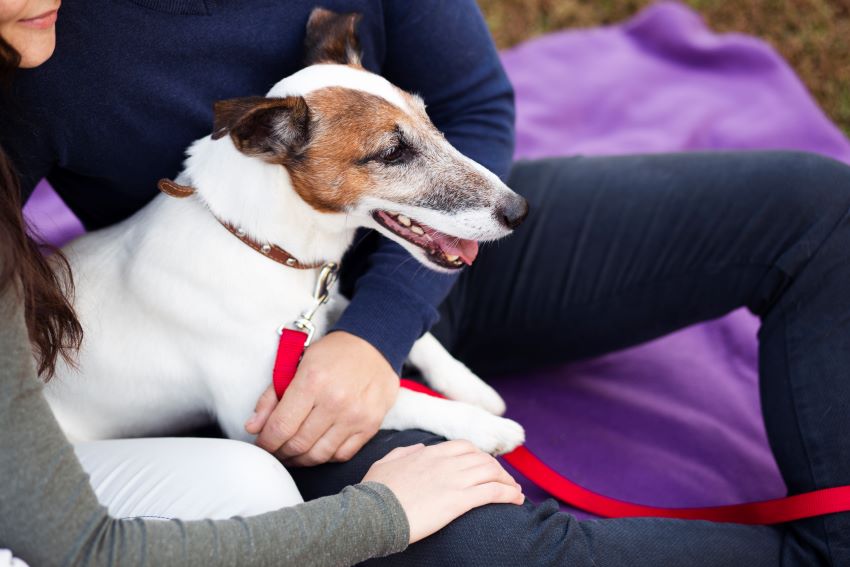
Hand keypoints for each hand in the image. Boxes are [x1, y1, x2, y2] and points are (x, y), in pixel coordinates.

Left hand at [245, 331, 398, 465]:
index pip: (280, 427)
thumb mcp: (296, 364)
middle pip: (298, 444)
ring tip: (292, 454)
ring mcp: (355, 416)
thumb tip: (253, 427)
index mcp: (312, 381)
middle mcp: (335, 401)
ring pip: (319, 455)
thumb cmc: (332, 353)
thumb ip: (272, 396)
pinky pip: (341, 455)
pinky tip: (316, 449)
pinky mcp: (370, 426)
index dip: (266, 443)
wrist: (374, 346)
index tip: (261, 444)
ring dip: (300, 459)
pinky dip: (325, 457)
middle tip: (275, 450)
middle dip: (280, 452)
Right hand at [363, 441, 524, 543]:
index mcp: (430, 453)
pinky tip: (516, 500)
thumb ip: (404, 452)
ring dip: (508, 481)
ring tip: (515, 492)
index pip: (465, 447)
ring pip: (492, 472)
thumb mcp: (386, 462)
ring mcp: (454, 480)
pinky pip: (492, 492)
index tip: (485, 466)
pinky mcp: (459, 500)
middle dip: (498, 469)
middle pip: (483, 459)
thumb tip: (419, 447)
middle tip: (504, 481)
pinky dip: (509, 494)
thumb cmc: (376, 491)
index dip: (479, 456)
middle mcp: (445, 462)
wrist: (374, 512)